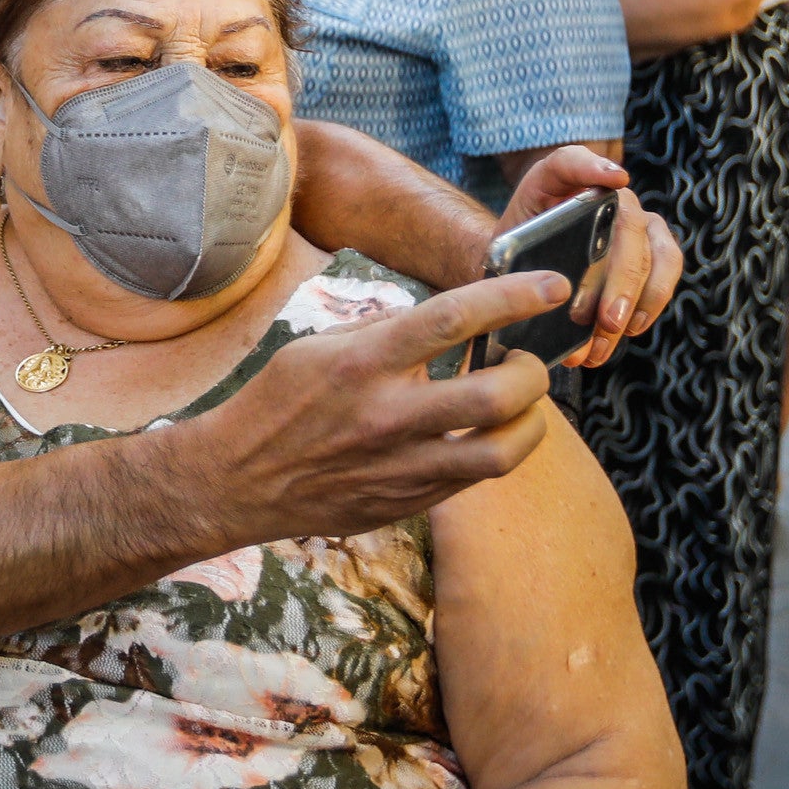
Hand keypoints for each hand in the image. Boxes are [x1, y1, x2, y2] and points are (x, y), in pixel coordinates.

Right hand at [199, 270, 571, 539]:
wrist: (237, 481)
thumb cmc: (276, 404)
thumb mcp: (317, 346)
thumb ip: (384, 331)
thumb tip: (443, 319)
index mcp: (363, 363)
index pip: (453, 320)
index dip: (512, 297)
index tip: (551, 286)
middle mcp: (388, 416)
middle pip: (496, 396)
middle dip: (533, 373)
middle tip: (527, 361)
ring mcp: (402, 466)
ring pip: (501, 451)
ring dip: (530, 422)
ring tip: (522, 404)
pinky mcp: (409, 502)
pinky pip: (474, 478)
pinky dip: (494, 449)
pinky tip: (486, 432)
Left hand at [499, 151, 679, 369]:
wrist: (529, 268)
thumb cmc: (518, 254)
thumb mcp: (503, 247)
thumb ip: (514, 254)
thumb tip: (546, 294)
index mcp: (560, 182)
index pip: (571, 161)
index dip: (593, 166)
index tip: (615, 179)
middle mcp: (607, 195)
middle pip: (626, 224)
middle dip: (621, 276)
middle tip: (608, 318)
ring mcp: (635, 220)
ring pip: (656, 249)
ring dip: (640, 295)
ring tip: (615, 330)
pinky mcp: (651, 248)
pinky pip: (666, 269)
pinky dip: (652, 302)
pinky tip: (631, 328)